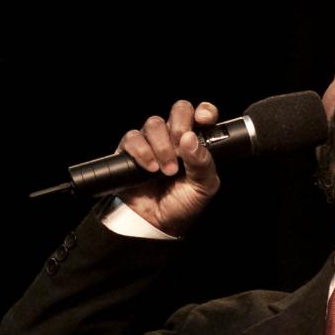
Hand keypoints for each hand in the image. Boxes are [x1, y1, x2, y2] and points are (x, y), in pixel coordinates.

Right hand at [116, 100, 220, 235]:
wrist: (156, 224)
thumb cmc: (183, 204)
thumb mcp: (203, 187)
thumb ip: (203, 163)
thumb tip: (191, 138)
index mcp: (196, 142)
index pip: (201, 114)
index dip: (204, 111)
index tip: (203, 119)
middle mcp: (174, 137)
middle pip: (178, 110)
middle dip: (180, 125)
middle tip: (180, 148)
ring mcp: (152, 142)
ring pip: (154, 123)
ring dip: (162, 146)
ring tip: (167, 170)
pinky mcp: (130, 150)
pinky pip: (133, 138)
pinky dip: (142, 151)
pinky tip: (150, 168)